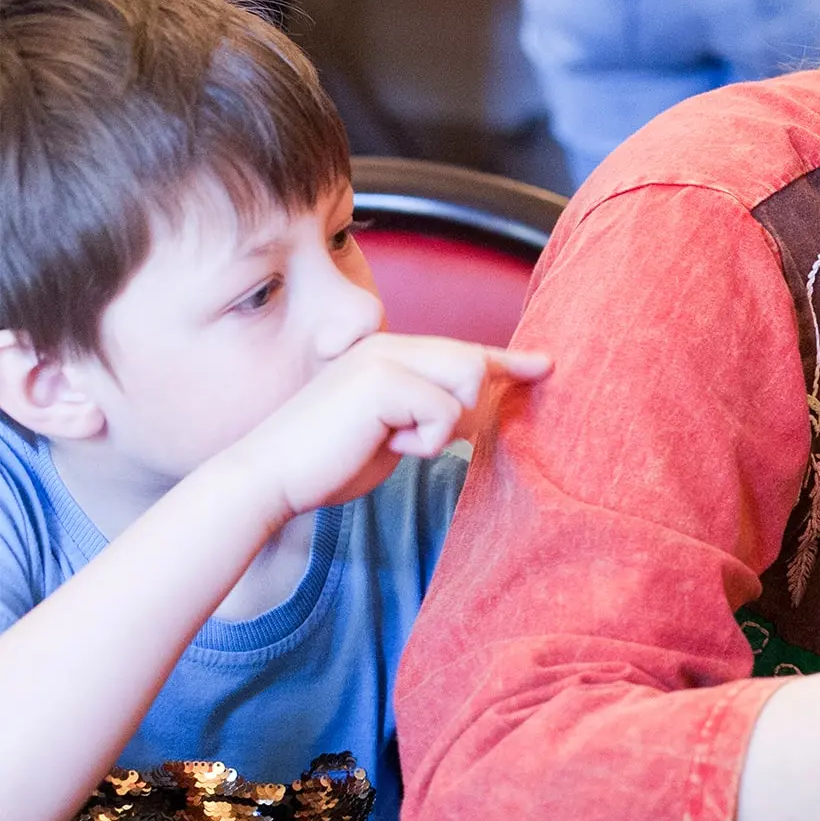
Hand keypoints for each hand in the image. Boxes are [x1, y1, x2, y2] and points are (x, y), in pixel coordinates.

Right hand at [219, 333, 550, 520]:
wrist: (273, 476)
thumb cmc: (330, 462)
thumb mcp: (393, 432)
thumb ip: (429, 413)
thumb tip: (473, 409)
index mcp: (391, 355)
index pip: (463, 353)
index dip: (509, 361)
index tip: (546, 365)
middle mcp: (390, 345)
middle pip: (475, 365)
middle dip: (463, 411)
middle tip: (407, 438)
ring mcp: (385, 356)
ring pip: (468, 382)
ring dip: (440, 426)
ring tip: (393, 439)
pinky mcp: (383, 378)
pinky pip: (445, 413)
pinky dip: (423, 440)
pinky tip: (383, 443)